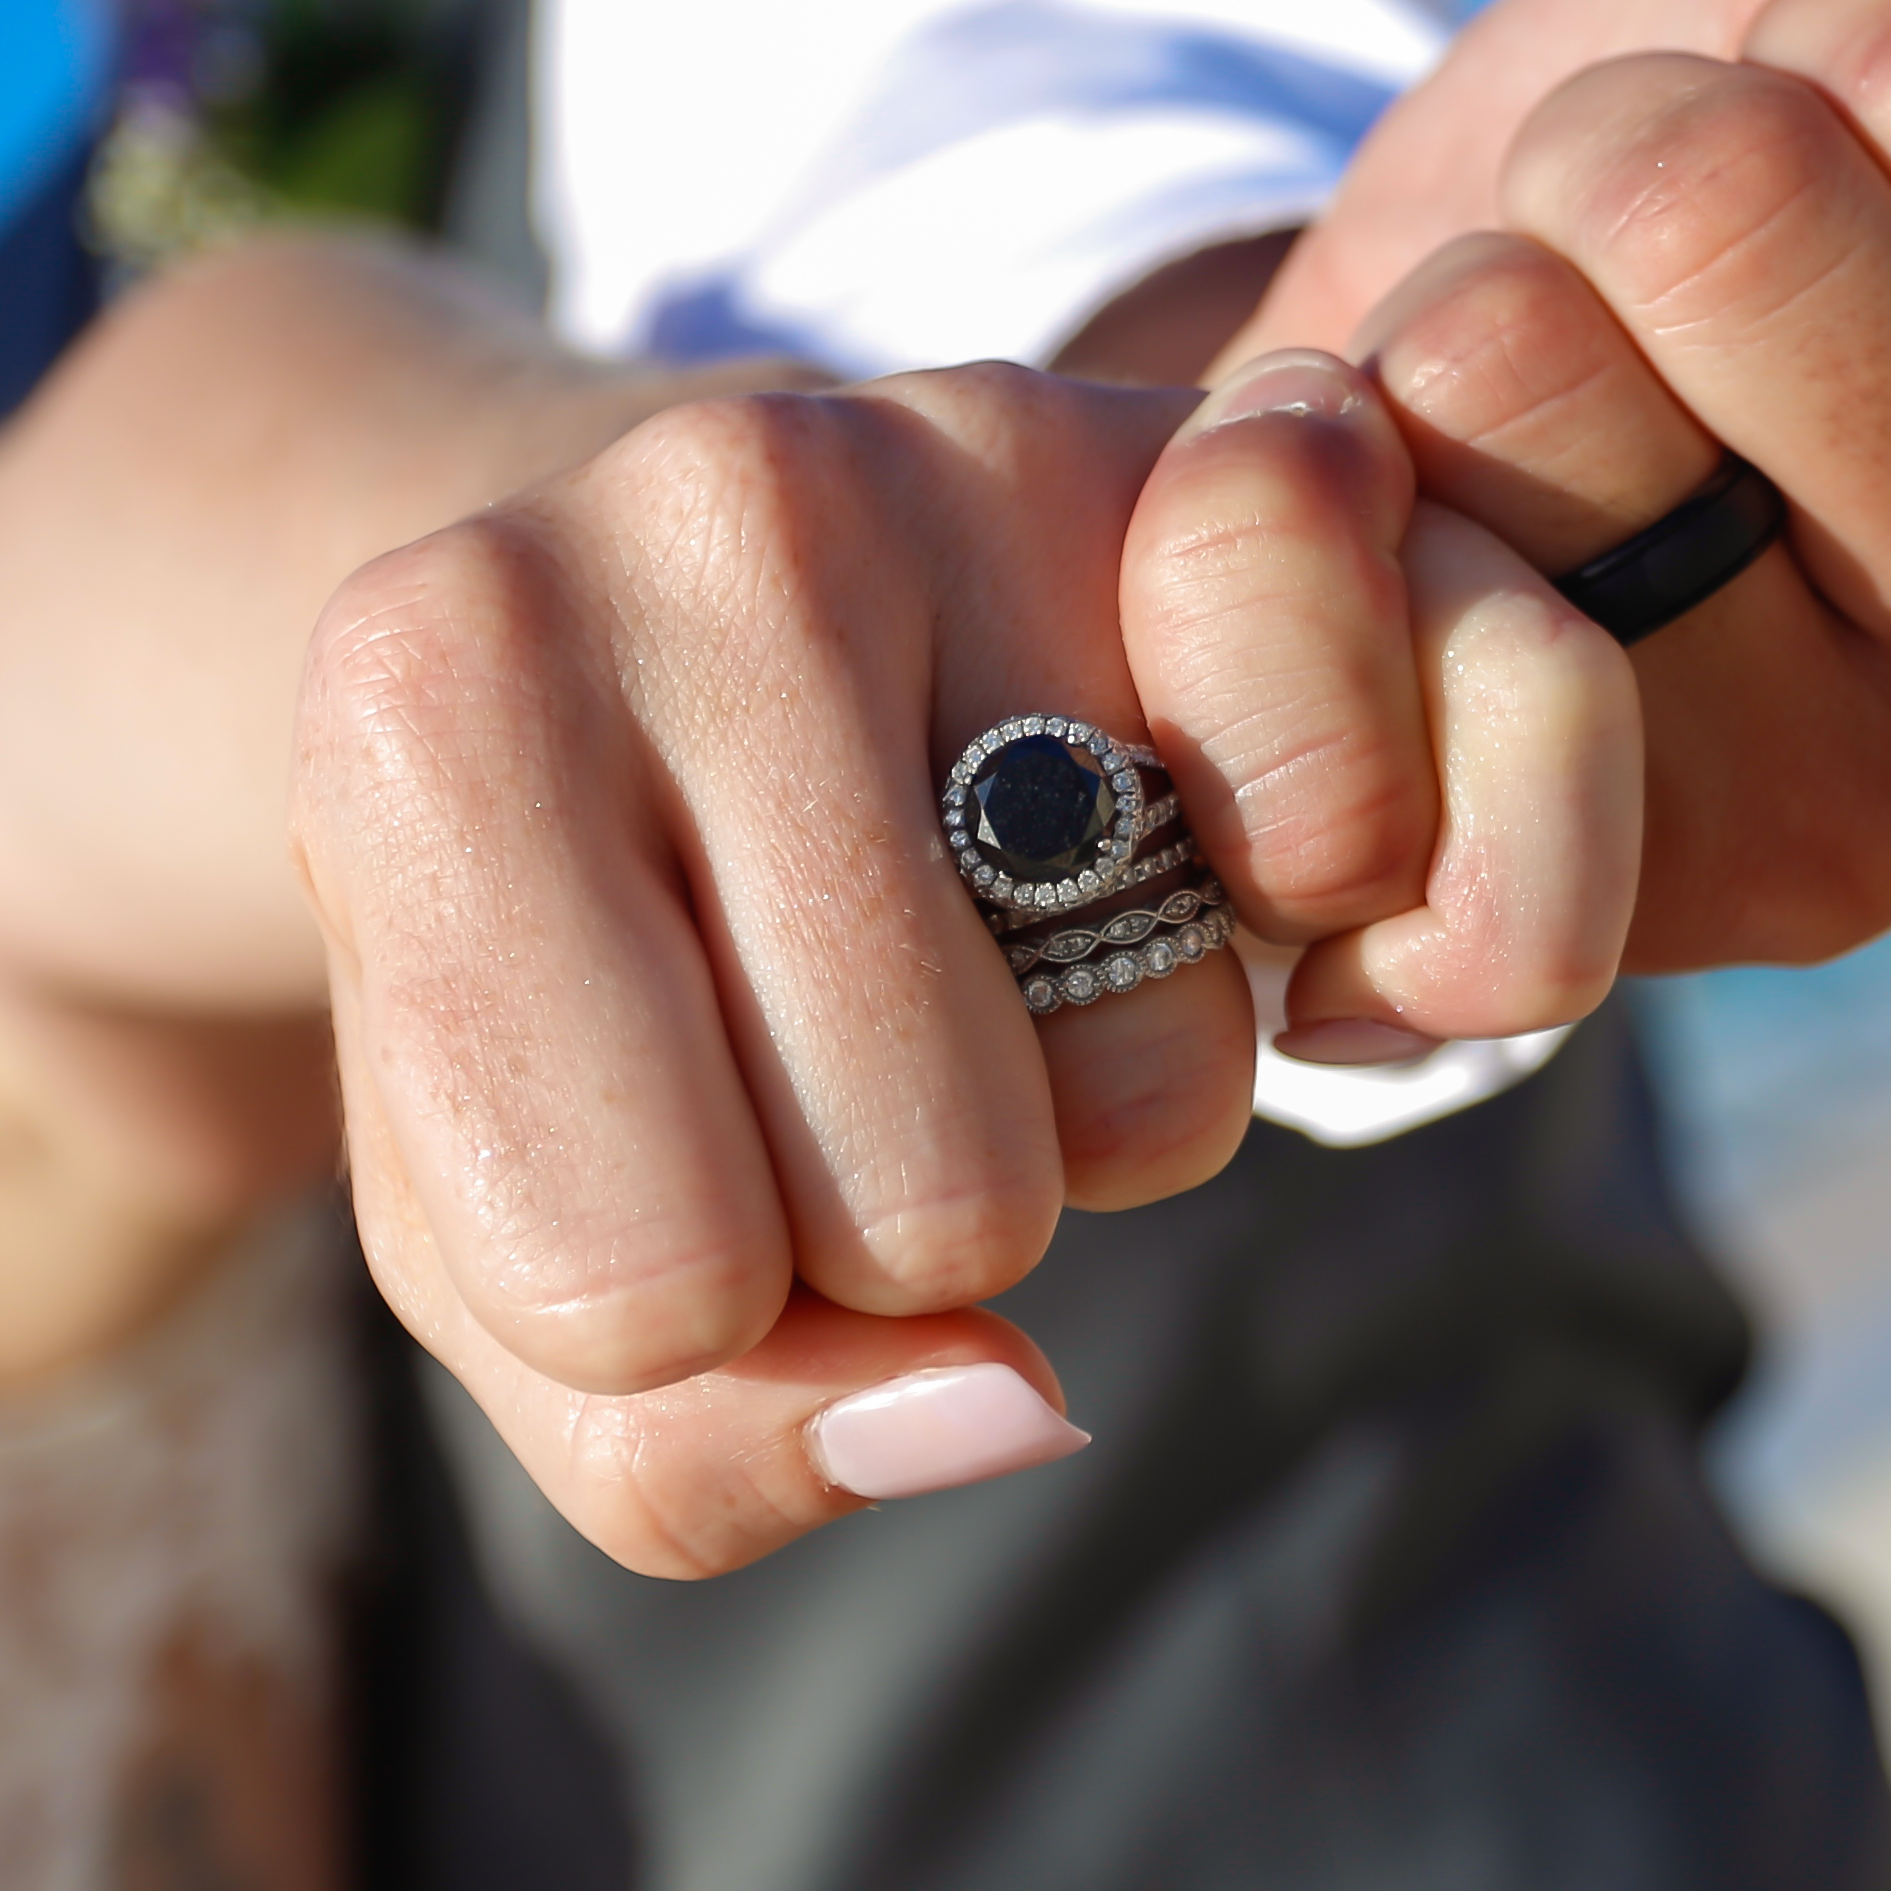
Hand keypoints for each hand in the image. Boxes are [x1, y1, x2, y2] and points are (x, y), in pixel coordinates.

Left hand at [291, 346, 1632, 1576]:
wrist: (655, 617)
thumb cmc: (583, 979)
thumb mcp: (511, 1254)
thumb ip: (691, 1439)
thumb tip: (1015, 1403)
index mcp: (429, 699)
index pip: (647, 1280)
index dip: (690, 1318)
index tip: (656, 1148)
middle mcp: (717, 506)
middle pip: (939, 1195)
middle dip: (922, 1214)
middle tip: (852, 1032)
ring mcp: (1012, 450)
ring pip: (1174, 1084)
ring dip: (1123, 1105)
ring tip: (1017, 938)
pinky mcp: (1265, 458)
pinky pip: (1461, 790)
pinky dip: (1419, 961)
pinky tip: (1265, 886)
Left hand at [1309, 0, 1890, 966]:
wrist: (1482, 465)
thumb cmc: (1737, 198)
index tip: (1833, 107)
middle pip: (1728, 202)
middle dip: (1621, 151)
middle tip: (1643, 268)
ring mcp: (1857, 837)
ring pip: (1519, 368)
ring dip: (1467, 321)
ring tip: (1544, 424)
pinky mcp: (1588, 929)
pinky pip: (1350, 587)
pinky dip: (1310, 488)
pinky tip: (1413, 549)